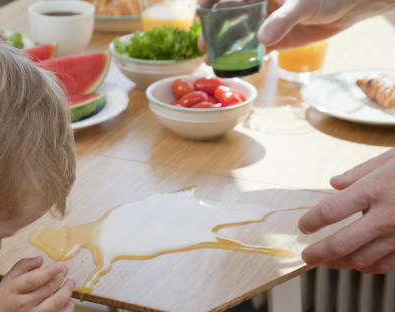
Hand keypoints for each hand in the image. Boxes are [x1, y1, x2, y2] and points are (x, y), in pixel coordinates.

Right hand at [0, 256, 75, 311]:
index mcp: (13, 290)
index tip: (60, 265)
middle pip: (47, 289)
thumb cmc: (7, 296)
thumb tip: (41, 259)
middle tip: (66, 269)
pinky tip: (71, 301)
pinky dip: (68, 311)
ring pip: (55, 304)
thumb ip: (24, 265)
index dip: (49, 271)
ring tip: (71, 283)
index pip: (33, 280)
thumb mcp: (9, 278)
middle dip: (60, 278)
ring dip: (67, 291)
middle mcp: (23, 305)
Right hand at [197, 0, 393, 50]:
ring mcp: (267, 22)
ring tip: (210, 61)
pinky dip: (244, 59)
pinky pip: (256, 49)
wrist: (351, 5)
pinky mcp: (277, 38)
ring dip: (224, 49)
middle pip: (229, 17)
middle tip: (201, 47)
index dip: (209, 3)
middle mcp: (260, 5)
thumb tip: (261, 38)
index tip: (197, 13)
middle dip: (212, 32)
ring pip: (239, 35)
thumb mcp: (303, 4)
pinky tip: (233, 68)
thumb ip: (282, 20)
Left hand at [299, 148, 394, 273]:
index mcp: (377, 189)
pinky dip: (369, 266)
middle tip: (307, 255)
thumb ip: (360, 172)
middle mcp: (388, 216)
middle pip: (340, 244)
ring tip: (328, 261)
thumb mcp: (393, 157)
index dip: (311, 222)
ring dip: (340, 263)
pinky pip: (386, 264)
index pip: (330, 211)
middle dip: (318, 253)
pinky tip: (360, 263)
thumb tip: (334, 183)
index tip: (304, 226)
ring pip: (362, 260)